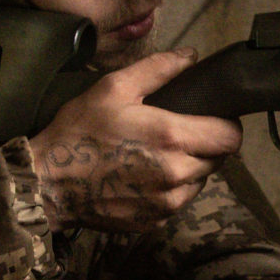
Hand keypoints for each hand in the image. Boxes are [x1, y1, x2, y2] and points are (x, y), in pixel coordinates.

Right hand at [29, 49, 241, 232]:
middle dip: (204, 145)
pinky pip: (177, 202)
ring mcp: (167, 203)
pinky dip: (169, 190)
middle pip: (218, 160)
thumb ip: (157, 69)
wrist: (48, 183)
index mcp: (172, 138)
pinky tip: (143, 177)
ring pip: (199, 182)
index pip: (231, 137)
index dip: (226, 125)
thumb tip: (190, 57)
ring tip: (157, 156)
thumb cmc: (79, 132)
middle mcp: (177, 174)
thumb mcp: (113, 88)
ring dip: (189, 169)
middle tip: (176, 134)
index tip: (211, 119)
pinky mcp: (155, 222)